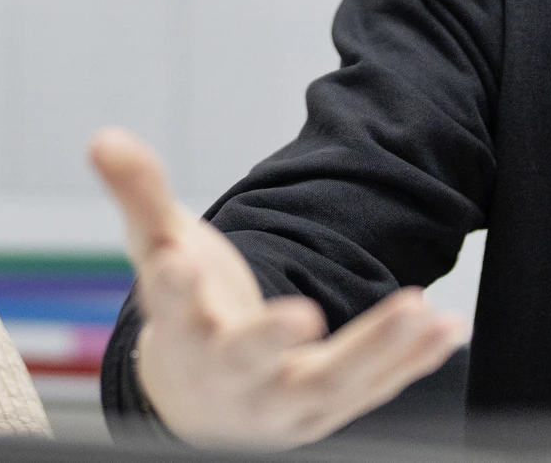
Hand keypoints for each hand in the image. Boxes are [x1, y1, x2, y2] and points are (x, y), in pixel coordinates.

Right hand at [89, 128, 467, 448]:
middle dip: (270, 340)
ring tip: (419, 308)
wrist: (203, 404)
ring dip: (374, 350)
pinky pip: (374, 391)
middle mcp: (227, 376)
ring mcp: (279, 402)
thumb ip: (138, 194)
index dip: (170, 288)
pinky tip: (447, 327)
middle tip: (303, 314)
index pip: (168, 309)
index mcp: (180, 333)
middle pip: (246, 362)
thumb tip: (104, 138)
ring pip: (327, 382)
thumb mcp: (157, 250)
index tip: (177, 264)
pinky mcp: (326, 411)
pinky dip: (410, 363)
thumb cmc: (184, 317)